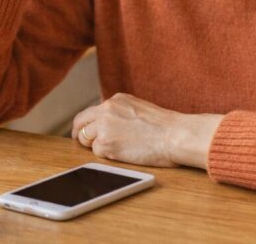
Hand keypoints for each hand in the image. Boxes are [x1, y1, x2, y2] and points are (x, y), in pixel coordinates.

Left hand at [71, 93, 224, 168]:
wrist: (175, 135)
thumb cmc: (165, 127)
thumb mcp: (139, 109)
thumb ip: (121, 113)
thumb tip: (110, 124)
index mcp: (116, 99)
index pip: (91, 111)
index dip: (86, 124)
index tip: (86, 131)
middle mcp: (106, 109)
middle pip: (80, 123)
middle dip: (80, 134)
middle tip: (83, 143)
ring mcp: (104, 126)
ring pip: (86, 138)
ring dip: (95, 146)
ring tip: (113, 150)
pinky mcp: (105, 143)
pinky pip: (96, 152)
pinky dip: (106, 156)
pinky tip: (122, 154)